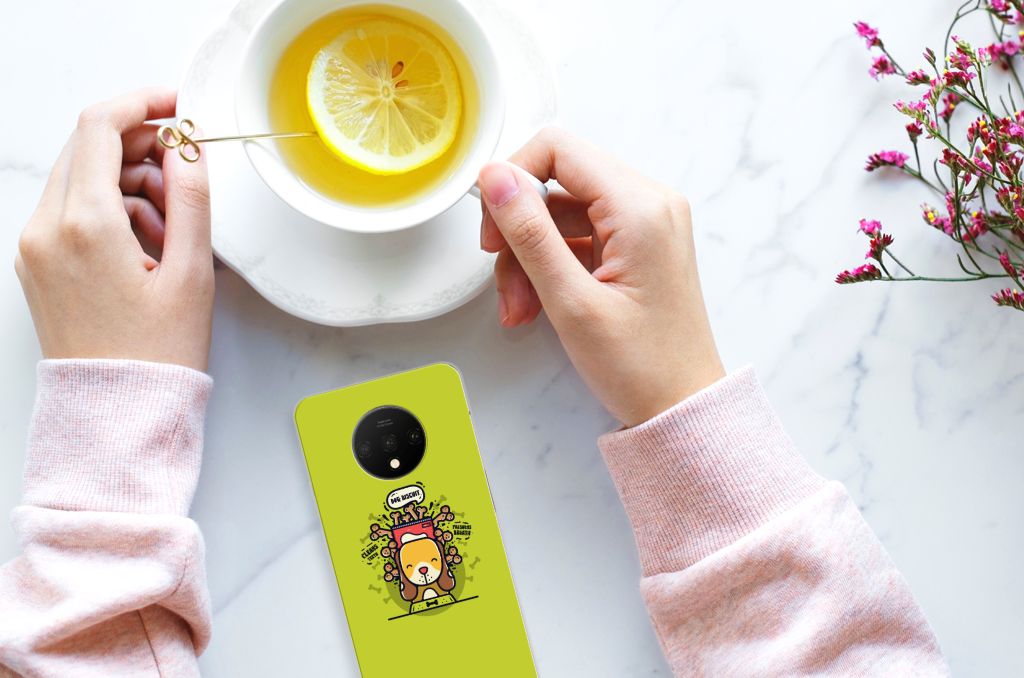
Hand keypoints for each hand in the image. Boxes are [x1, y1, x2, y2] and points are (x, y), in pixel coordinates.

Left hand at [15, 88, 213, 371]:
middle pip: (88, 148)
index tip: (177, 105)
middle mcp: (47, 229)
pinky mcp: (37, 263)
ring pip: (81, 178)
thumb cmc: (156, 354)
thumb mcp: (191, 272)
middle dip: (141, 147)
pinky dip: (110, 210)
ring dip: (129, 182)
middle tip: (185, 174)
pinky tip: (147, 245)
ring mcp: (35, 246)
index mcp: (85, 225)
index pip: (101, 127)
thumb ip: (192, 198)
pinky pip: (72, 210)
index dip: (143, 103)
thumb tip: (188, 147)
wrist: (117, 412)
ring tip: (173, 228)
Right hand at [478, 128, 723, 426]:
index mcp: (641, 207)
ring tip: (520, 308)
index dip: (513, 179)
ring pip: (561, 213)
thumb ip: (530, 233)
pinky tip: (537, 306)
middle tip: (502, 277)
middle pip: (557, 182)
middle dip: (519, 230)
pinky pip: (578, 237)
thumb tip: (495, 177)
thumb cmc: (641, 366)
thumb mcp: (571, 301)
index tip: (492, 227)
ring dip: (530, 257)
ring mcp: (645, 224)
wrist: (683, 408)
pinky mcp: (637, 245)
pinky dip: (551, 267)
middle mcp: (649, 203)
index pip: (558, 149)